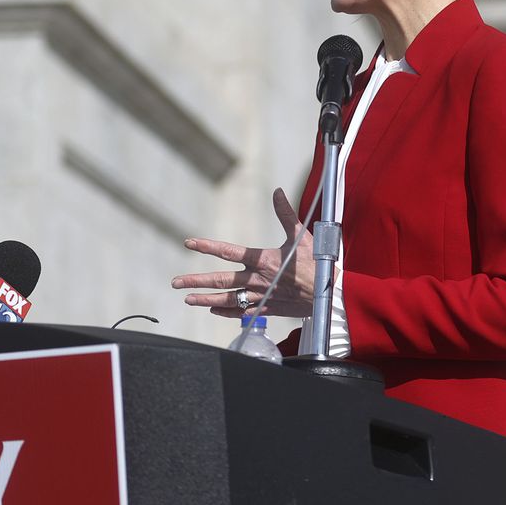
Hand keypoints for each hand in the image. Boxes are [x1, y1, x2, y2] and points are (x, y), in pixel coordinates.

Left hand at [170, 188, 315, 318]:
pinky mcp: (267, 309)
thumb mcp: (300, 235)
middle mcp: (257, 279)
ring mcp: (261, 296)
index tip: (189, 243)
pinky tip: (214, 310)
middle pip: (220, 280)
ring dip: (205, 299)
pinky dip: (226, 311)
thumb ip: (286, 214)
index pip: (228, 252)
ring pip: (227, 299)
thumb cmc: (316, 262)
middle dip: (196, 281)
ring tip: (188, 299)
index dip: (207, 246)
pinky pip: (242, 312)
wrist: (329, 294)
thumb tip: (278, 192)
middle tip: (176, 282)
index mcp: (263, 259)